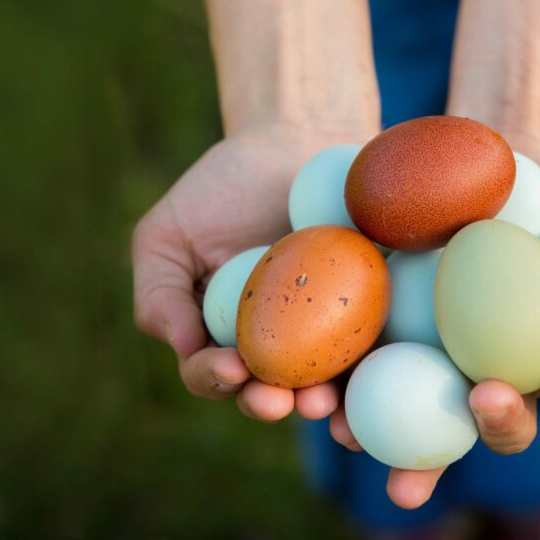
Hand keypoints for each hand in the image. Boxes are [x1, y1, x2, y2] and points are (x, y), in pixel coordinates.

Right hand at [132, 119, 376, 422]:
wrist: (296, 136)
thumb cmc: (225, 186)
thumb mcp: (169, 232)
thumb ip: (159, 292)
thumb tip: (182, 348)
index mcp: (225, 334)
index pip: (214, 371)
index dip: (215, 378)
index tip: (229, 366)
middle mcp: (279, 342)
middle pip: (274, 390)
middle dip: (273, 403)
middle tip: (279, 400)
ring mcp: (331, 328)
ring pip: (329, 381)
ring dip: (328, 404)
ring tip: (325, 401)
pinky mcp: (378, 306)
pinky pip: (380, 342)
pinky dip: (379, 364)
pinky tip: (377, 368)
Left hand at [328, 148, 539, 508]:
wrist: (516, 160)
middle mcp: (495, 371)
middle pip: (494, 419)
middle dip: (494, 425)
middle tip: (486, 398)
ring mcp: (441, 354)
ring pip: (423, 412)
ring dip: (400, 442)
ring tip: (380, 438)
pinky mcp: (392, 328)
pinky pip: (370, 363)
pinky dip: (346, 386)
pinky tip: (327, 397)